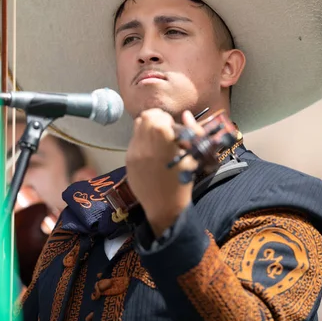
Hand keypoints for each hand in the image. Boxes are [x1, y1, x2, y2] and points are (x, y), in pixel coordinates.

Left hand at [125, 109, 203, 236]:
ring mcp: (133, 152)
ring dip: (147, 127)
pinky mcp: (128, 160)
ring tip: (157, 140)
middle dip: (156, 120)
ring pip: (136, 126)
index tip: (173, 129)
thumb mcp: (194, 156)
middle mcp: (145, 145)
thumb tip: (185, 114)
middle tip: (165, 131)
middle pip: (145, 117)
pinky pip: (133, 140)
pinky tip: (151, 152)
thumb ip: (193, 132)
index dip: (166, 119)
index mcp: (162, 143)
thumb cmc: (182, 181)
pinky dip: (142, 140)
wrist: (164, 206)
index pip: (158, 116)